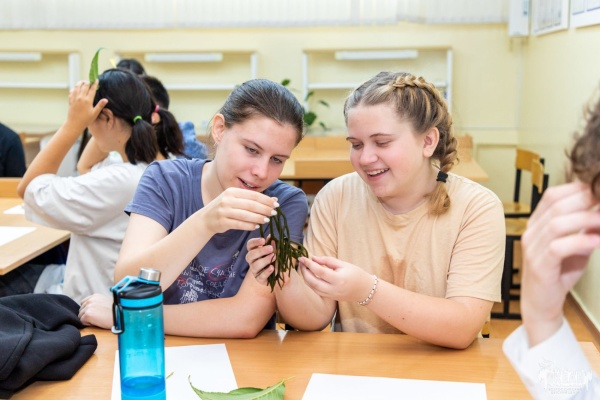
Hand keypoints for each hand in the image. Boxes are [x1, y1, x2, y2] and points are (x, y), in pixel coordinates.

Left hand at [66, 80, 107, 130]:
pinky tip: (75, 88)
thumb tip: (106, 99)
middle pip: (84, 86)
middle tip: (90, 80)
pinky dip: (74, 88)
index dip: (94, 84)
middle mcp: (80, 98)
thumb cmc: (86, 120)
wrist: (74, 124)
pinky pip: (71, 91)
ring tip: (83, 82)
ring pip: (77, 87)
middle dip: (87, 82)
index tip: (96, 80)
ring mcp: (74, 98)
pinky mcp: (70, 100)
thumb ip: (100, 105)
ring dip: (80, 83)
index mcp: (87, 100)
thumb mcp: (95, 113)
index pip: (92, 89)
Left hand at [79, 293, 112, 329]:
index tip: (95, 312)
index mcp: (95, 296)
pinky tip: (97, 322)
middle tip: (97, 317)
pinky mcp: (88, 314)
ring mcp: (88, 307)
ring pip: (80, 316)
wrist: (119, 316)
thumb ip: (96, 303)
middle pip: (81, 310)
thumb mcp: (105, 302)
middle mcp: (90, 300)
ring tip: (97, 319)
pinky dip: (88, 323)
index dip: (88, 309)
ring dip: (87, 319)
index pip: (83, 303)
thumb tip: (89, 308)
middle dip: (86, 314)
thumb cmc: (115, 311)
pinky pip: (82, 321)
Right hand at [200, 187, 277, 234]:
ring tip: (267, 220)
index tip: (276, 204)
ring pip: (246, 215)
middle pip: (251, 204)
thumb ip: (251, 199)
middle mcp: (227, 199)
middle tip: (274, 213)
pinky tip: (256, 226)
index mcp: (232, 191)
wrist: (205, 219)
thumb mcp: (235, 199)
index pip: (253, 195)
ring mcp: (224, 211)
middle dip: (265, 209)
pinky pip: (240, 224)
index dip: (266, 200)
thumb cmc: (224, 208)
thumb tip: (274, 199)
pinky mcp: (222, 222)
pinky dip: (249, 226)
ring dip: (259, 218)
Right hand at [246, 236, 275, 285]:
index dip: (255, 242)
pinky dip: (266, 272)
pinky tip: (272, 268)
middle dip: (260, 251)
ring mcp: (255, 270)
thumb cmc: (276, 258)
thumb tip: (271, 236)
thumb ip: (273, 244)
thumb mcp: (276, 250)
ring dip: (264, 261)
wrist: (281, 273)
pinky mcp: (259, 279)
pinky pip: (260, 276)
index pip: (249, 245)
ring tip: (273, 257)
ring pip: (254, 266)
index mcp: (254, 251)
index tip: (263, 240)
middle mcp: (252, 261)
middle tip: (270, 248)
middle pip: (250, 255)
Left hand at [298, 255, 373, 302]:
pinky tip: (309, 275)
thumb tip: (313, 258)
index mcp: (338, 279)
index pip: (319, 272)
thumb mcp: (343, 264)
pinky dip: (310, 283)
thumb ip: (327, 261)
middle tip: (301, 262)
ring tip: (303, 267)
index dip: (309, 264)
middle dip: (304, 272)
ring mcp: (331, 295)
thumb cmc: (355, 274)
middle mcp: (333, 289)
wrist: (364, 289)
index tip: (302, 258)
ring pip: (313, 288)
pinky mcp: (329, 298)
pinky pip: (316, 291)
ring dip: (305, 278)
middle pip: (313, 282)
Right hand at [521, 182, 599, 344]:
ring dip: (586, 220)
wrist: (541, 303)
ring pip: (556, 224)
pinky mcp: (540, 266)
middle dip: (585, 200)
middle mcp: (531, 233)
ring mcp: (533, 249)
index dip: (576, 188)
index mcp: (536, 224)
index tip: (597, 188)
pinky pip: (558, 248)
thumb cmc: (557, 273)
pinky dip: (580, 242)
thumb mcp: (573, 246)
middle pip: (556, 206)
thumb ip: (585, 230)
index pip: (552, 196)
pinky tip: (596, 242)